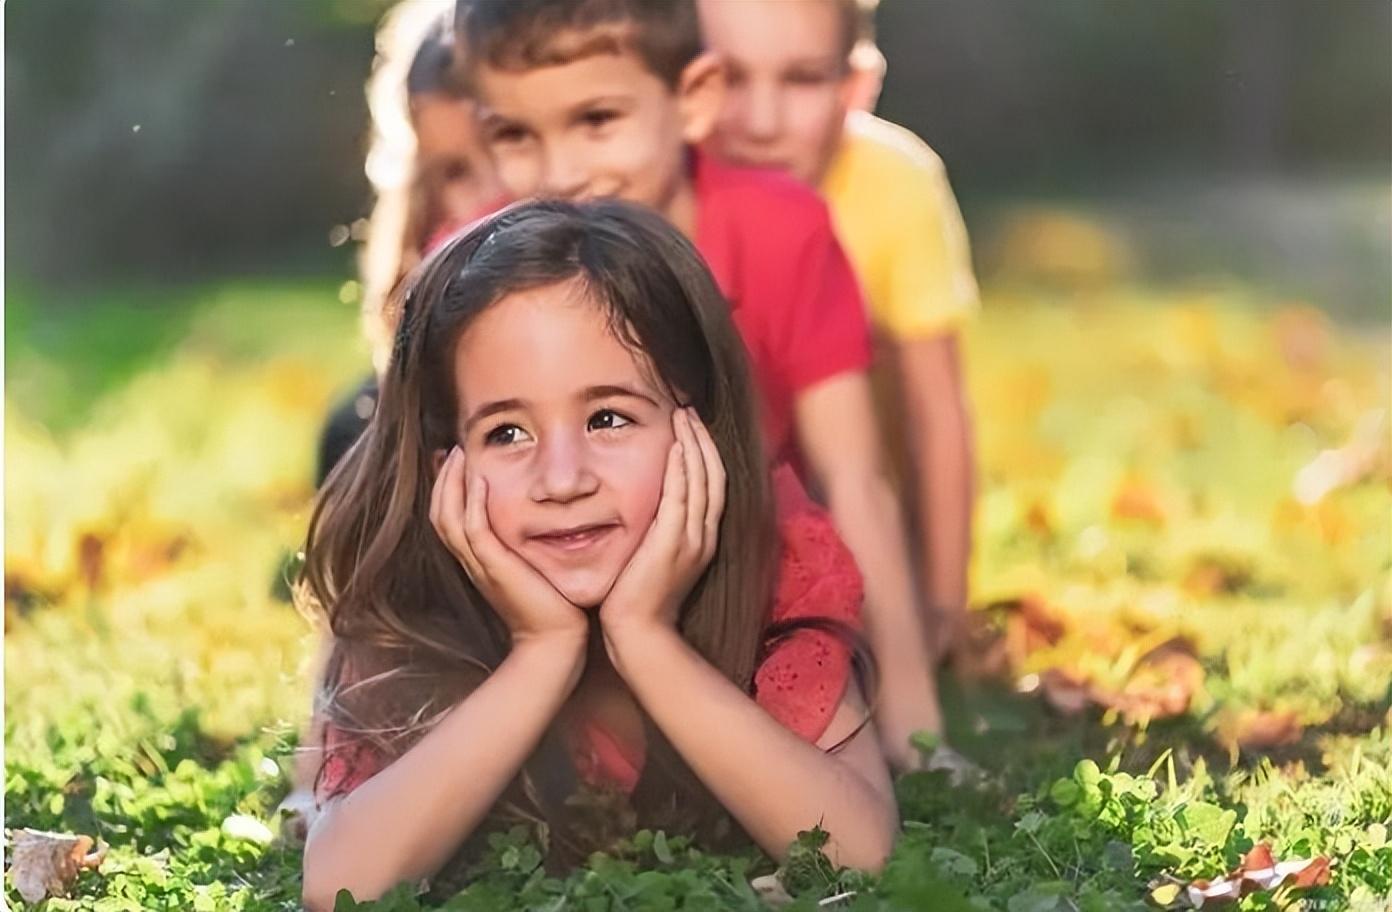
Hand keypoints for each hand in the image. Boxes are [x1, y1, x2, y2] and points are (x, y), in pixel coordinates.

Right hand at [430, 446, 588, 646]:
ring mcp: (481, 566)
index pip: (450, 518)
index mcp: (480, 561)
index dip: (448, 489)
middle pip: (440, 514)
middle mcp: (474, 562)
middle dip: (443, 479)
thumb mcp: (536, 567)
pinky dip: (471, 501)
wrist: (555, 642)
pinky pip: (473, 530)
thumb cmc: (555, 607)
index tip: (455, 460)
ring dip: (451, 483)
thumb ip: (532, 545)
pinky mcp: (495, 569)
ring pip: (448, 518)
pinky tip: (478, 477)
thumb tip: (550, 520)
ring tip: (459, 453)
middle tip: (451, 449)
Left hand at [600, 409, 724, 646]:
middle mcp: (704, 537)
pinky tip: (677, 446)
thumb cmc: (638, 602)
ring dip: (694, 444)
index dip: (705, 453)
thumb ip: (656, 533)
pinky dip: (683, 470)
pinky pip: (683, 498)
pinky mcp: (673, 544)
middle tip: (689, 410)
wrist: (639, 636)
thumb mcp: (653, 560)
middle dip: (703, 440)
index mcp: (702, 540)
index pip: (712, 485)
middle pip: (713, 476)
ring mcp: (691, 540)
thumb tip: (646, 510)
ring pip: (703, 481)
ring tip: (683, 416)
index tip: (692, 427)